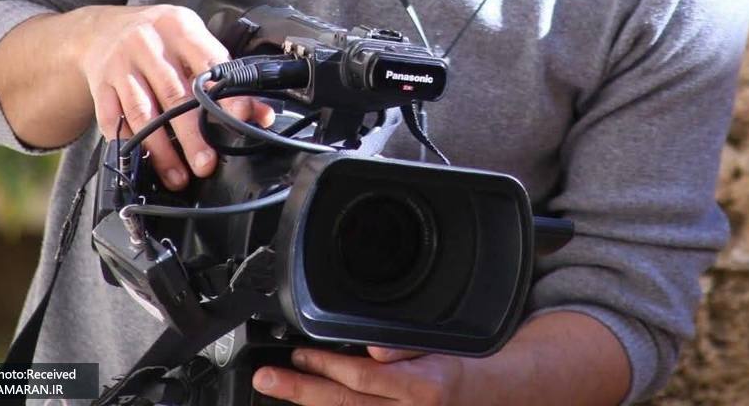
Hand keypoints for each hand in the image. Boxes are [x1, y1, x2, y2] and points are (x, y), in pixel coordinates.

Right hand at [75, 3, 274, 189]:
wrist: (101, 29)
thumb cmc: (161, 38)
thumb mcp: (193, 40)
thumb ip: (225, 74)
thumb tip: (261, 114)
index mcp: (180, 27)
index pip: (208, 63)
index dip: (225, 95)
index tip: (239, 121)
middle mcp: (148, 43)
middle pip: (174, 95)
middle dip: (192, 135)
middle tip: (206, 164)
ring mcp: (120, 65)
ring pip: (142, 113)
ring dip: (161, 150)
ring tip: (177, 176)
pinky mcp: (100, 85)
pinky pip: (113, 121)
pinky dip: (128, 144)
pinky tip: (141, 163)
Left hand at [253, 346, 462, 404]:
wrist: (480, 397)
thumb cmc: (456, 366)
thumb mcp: (440, 347)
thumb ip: (407, 349)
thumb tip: (373, 350)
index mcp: (419, 387)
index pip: (362, 378)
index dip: (326, 367)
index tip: (299, 353)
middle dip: (300, 390)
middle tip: (268, 379)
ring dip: (309, 404)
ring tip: (279, 387)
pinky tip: (309, 404)